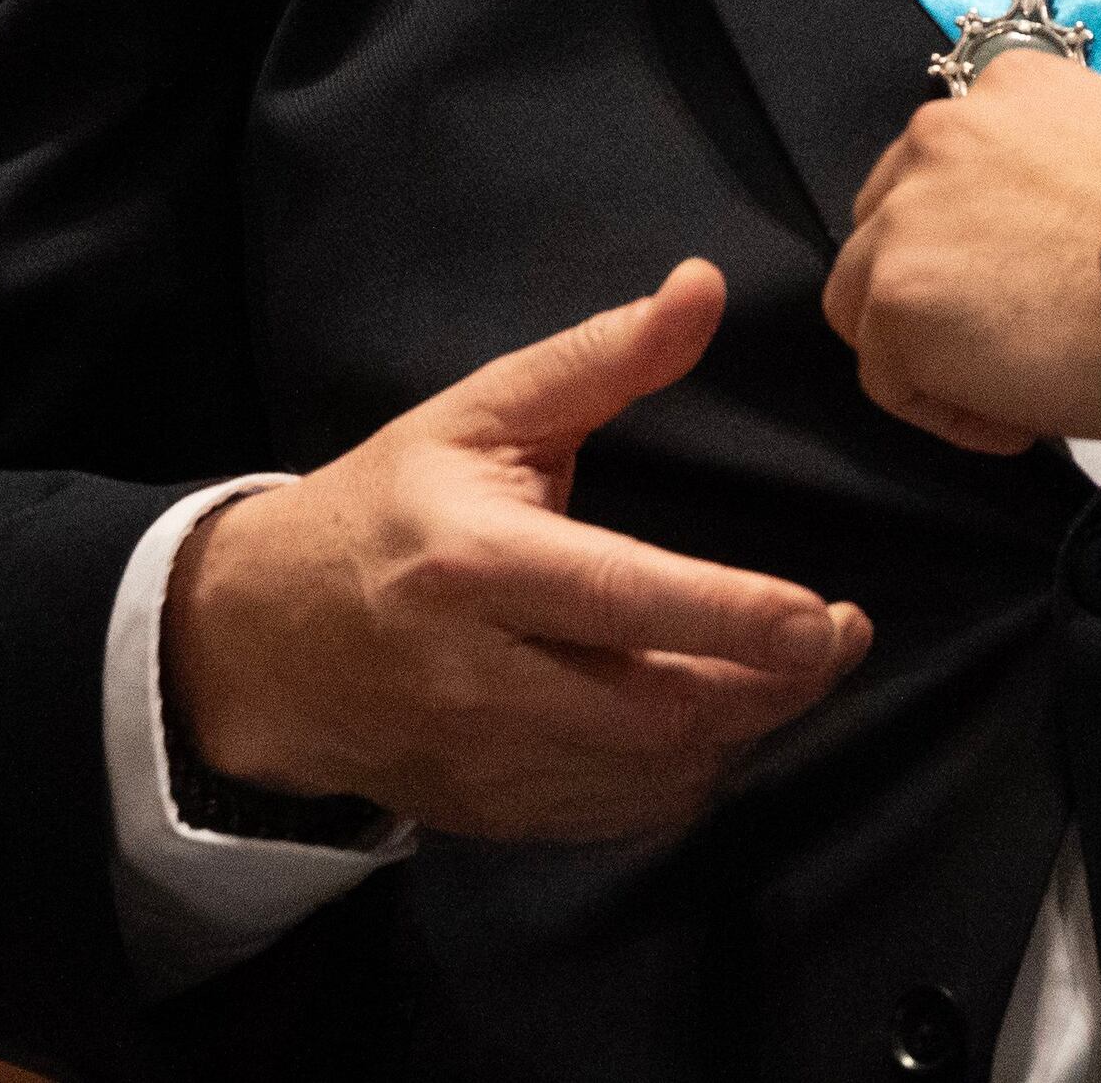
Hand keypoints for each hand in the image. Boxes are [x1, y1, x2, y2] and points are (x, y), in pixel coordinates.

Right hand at [167, 259, 870, 838]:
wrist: (261, 644)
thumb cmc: (384, 507)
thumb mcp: (478, 413)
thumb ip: (600, 357)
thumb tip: (705, 286)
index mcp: (474, 563)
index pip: (622, 599)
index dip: (733, 616)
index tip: (825, 618)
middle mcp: (478, 675)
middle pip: (659, 709)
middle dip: (772, 683)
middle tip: (839, 638)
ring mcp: (484, 761)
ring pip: (653, 773)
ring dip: (744, 730)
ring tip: (790, 668)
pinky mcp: (492, 813)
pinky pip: (623, 815)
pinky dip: (687, 772)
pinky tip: (714, 718)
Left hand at [822, 54, 1100, 450]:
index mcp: (1007, 92)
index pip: (957, 164)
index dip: (989, 231)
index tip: (1039, 279)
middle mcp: (938, 137)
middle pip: (892, 220)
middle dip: (938, 279)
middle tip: (1006, 332)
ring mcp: (905, 218)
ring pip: (868, 295)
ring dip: (926, 345)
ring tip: (1003, 386)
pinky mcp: (895, 299)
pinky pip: (890, 377)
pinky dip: (944, 409)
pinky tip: (1013, 424)